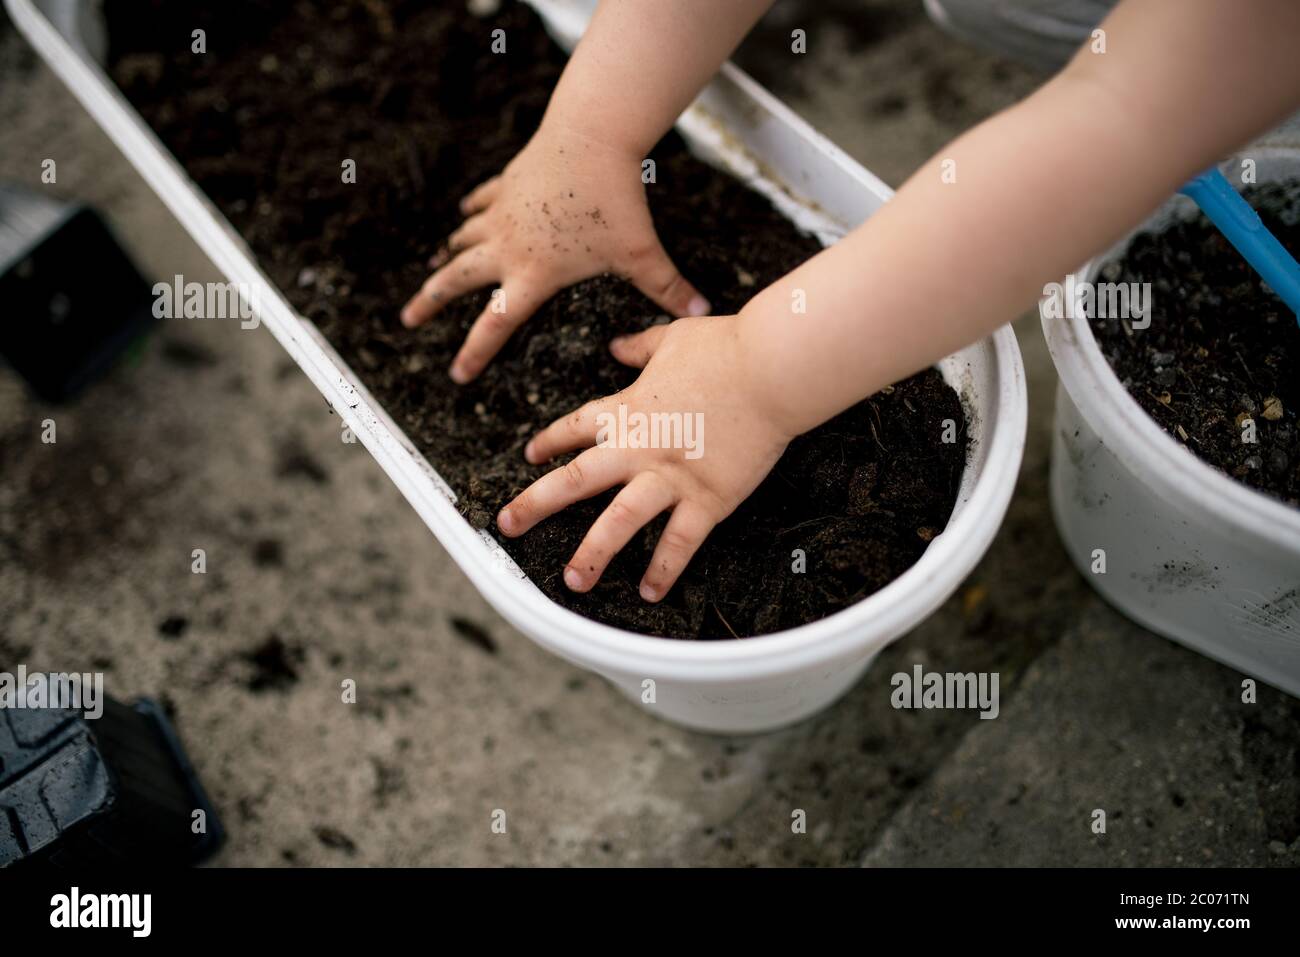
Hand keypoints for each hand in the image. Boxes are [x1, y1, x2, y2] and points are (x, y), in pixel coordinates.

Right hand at [399, 122, 709, 382]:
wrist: (591, 135)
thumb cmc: (615, 200)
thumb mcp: (641, 252)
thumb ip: (668, 288)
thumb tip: (702, 313)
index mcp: (533, 273)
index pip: (496, 323)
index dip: (475, 353)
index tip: (457, 376)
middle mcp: (507, 246)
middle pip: (456, 281)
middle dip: (430, 304)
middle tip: (408, 322)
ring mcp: (501, 213)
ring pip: (461, 241)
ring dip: (444, 260)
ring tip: (430, 273)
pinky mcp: (506, 184)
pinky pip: (479, 204)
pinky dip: (469, 215)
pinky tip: (462, 219)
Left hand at [496, 315, 791, 600]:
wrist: (770, 370)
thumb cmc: (725, 348)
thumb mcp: (672, 339)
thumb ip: (639, 348)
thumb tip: (616, 347)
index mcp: (627, 409)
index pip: (574, 429)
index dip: (548, 442)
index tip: (531, 456)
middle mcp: (638, 448)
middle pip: (575, 481)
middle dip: (535, 504)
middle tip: (507, 526)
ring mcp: (671, 478)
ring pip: (620, 522)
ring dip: (592, 553)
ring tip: (573, 581)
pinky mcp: (707, 499)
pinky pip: (679, 542)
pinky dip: (664, 569)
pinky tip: (651, 593)